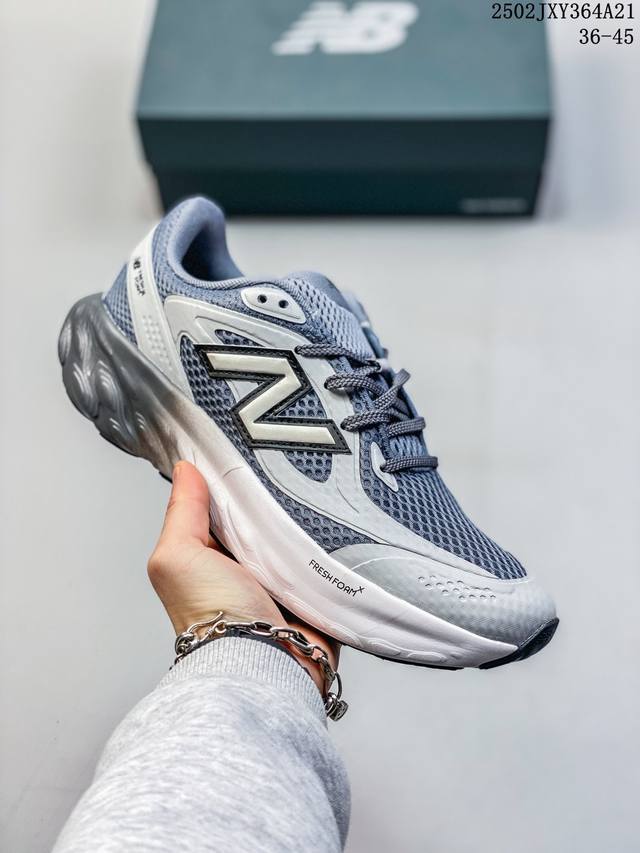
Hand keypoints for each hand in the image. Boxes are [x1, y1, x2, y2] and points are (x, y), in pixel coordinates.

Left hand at [147, 461, 338, 692]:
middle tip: (283, 471)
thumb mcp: (178, 555)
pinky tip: (328, 524)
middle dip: (271, 498)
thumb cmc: (214, 616)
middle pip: (261, 517)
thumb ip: (182, 512)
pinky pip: (323, 555)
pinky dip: (325, 543)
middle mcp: (243, 567)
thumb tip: (185, 470)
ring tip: (309, 496)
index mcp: (208, 557)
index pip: (220, 507)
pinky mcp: (313, 589)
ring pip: (294, 533)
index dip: (230, 483)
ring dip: (301, 520)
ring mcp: (280, 578)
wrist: (264, 661)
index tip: (243, 452)